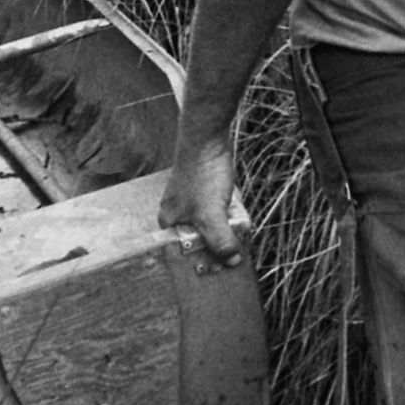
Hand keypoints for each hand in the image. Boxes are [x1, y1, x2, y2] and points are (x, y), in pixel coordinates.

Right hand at [158, 135, 245, 266]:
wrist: (207, 139)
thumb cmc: (202, 176)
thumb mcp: (212, 216)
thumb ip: (221, 242)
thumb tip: (232, 261)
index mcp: (169, 225)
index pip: (184, 255)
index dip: (204, 262)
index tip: (223, 266)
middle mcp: (176, 215)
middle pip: (200, 241)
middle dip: (219, 242)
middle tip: (234, 242)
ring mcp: (189, 202)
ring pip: (211, 226)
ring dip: (226, 226)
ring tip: (234, 220)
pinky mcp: (202, 192)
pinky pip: (217, 211)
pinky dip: (228, 212)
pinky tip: (234, 206)